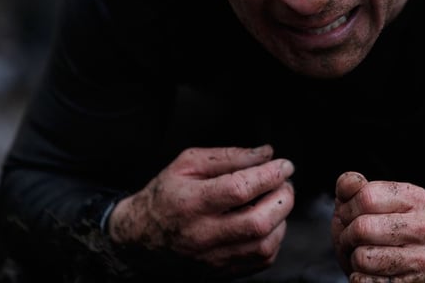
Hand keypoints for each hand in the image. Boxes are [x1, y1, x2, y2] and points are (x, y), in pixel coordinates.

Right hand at [108, 145, 294, 276]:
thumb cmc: (165, 196)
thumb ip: (228, 156)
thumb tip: (266, 154)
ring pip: (264, 245)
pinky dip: (274, 238)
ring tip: (275, 201)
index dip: (270, 174)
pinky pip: (262, 260)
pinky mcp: (223, 272)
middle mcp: (203, 235)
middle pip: (258, 222)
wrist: (139, 240)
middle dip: (282, 198)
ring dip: (281, 219)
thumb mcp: (187, 164)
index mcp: (192, 203)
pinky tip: (266, 222)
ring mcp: (213, 258)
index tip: (285, 165)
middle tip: (285, 183)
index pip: (240, 189)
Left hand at [331, 171, 424, 282]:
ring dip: (353, 258)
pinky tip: (370, 273)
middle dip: (347, 236)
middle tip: (352, 239)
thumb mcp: (358, 203)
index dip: (347, 209)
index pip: (367, 197)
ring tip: (364, 254)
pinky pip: (366, 282)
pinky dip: (358, 278)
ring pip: (364, 257)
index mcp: (416, 198)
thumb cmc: (372, 229)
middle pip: (364, 228)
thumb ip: (351, 187)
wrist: (390, 268)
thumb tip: (351, 182)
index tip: (349, 216)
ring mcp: (423, 258)